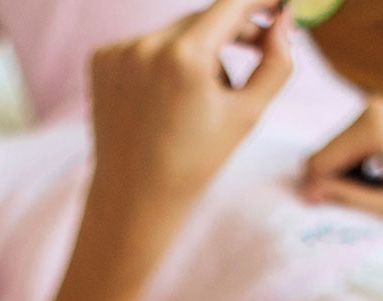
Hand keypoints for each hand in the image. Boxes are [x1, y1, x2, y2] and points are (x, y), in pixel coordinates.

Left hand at [87, 0, 294, 227]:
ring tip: (197, 102)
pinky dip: (162, 63)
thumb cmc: (195, 162)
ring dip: (196, 52)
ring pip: (175, 33)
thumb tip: (282, 21)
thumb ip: (276, 64)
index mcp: (184, 57)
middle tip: (259, 47)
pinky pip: (145, 46)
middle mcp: (145, 45)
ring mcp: (117, 50)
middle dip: (233, 32)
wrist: (134, 198)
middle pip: (203, 18)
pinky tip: (163, 102)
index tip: (277, 3)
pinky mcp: (100, 58)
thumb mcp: (247, 116)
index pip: (231, 3)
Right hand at [301, 97, 382, 221]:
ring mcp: (376, 108)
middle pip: (323, 153)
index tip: (325, 213)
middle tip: (355, 206)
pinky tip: (377, 181)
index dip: (317, 191)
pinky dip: (354, 166)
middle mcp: (372, 108)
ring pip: (333, 149)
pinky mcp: (380, 113)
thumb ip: (348, 198)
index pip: (320, 161)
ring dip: (342, 175)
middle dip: (329, 181)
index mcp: (374, 127)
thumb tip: (308, 193)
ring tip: (372, 194)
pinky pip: (348, 144)